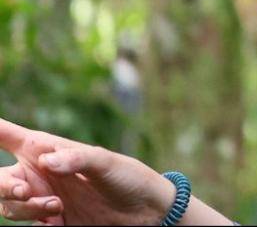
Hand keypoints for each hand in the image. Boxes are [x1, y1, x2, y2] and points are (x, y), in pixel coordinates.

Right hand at [0, 118, 175, 225]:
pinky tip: (56, 224)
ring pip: (9, 206)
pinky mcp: (50, 222)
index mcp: (46, 150)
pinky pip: (30, 225)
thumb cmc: (128, 177)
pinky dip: (38, 225)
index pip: (7, 137)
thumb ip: (77, 158)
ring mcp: (42, 199)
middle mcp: (38, 175)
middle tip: (24, 191)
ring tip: (57, 206)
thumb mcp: (107, 162)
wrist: (146, 213)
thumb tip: (46, 161)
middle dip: (3, 186)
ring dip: (25, 208)